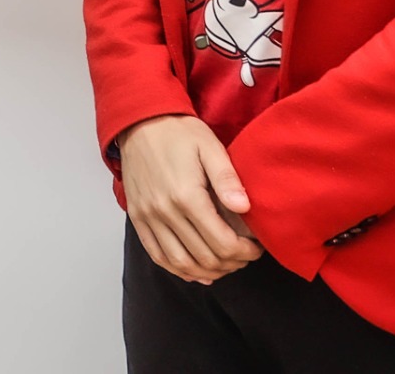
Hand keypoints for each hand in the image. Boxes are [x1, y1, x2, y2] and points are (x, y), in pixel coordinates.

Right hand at [118, 114, 262, 283]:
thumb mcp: (209, 147)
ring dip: (207, 271)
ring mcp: (148, 217)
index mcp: (187, 196)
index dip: (245, 252)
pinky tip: (196, 270)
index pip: (222, 243)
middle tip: (245, 256)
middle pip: (204, 257)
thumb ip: (227, 179)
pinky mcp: (138, 218)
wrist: (139, 123)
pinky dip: (178, 269)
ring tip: (225, 265)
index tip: (256, 247)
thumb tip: (245, 208)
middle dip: (231, 263)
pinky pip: (157, 255)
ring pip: (180, 263)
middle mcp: (164, 211)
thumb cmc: (178, 133)